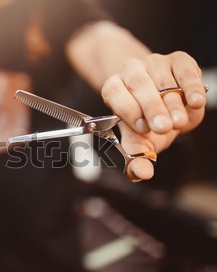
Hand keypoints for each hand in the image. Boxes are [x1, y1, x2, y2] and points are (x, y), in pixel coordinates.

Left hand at [101, 51, 205, 180]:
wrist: (167, 106)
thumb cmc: (149, 124)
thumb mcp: (142, 141)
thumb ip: (138, 156)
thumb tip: (142, 174)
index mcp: (114, 88)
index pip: (114, 93)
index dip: (127, 110)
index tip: (142, 128)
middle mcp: (131, 70)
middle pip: (138, 84)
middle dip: (151, 107)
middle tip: (163, 127)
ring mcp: (154, 62)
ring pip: (162, 80)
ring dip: (172, 102)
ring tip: (179, 122)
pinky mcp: (178, 59)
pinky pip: (184, 70)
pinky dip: (191, 86)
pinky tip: (194, 102)